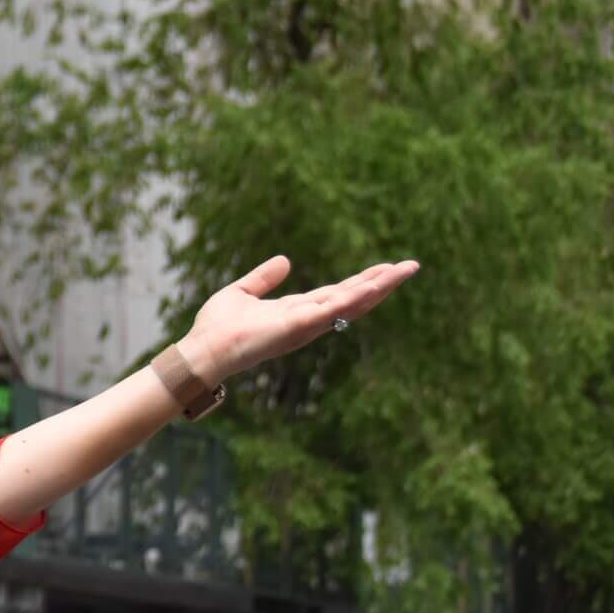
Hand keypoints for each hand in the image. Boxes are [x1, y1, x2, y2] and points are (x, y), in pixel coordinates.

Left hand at [181, 256, 418, 382]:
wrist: (202, 352)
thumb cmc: (215, 329)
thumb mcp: (240, 293)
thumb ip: (263, 279)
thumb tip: (285, 260)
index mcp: (295, 310)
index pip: (336, 293)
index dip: (361, 281)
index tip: (385, 267)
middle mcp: (306, 319)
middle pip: (353, 297)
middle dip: (381, 282)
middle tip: (410, 266)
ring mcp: (306, 324)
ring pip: (352, 302)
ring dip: (380, 286)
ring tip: (406, 270)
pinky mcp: (300, 326)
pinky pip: (335, 309)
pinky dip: (358, 296)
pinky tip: (378, 284)